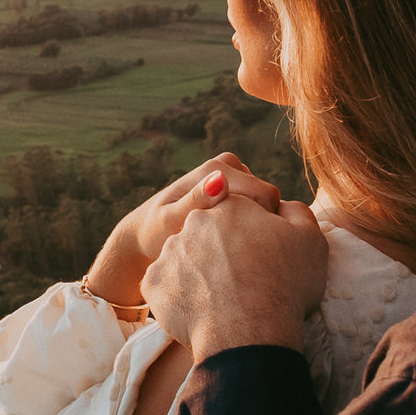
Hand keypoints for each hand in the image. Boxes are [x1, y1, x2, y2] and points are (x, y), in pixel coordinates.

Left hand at [84, 153, 280, 309]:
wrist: (147, 233)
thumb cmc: (156, 233)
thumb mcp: (171, 223)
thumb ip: (195, 203)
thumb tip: (220, 182)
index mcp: (215, 169)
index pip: (264, 196)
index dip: (262, 225)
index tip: (241, 248)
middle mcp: (225, 165)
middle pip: (268, 198)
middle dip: (259, 222)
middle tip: (234, 250)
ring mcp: (231, 174)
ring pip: (265, 203)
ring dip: (254, 222)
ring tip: (228, 245)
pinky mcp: (234, 186)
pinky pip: (257, 206)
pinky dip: (250, 222)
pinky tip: (230, 239)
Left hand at [142, 195, 327, 364]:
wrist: (249, 337)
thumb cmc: (285, 286)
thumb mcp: (309, 240)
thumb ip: (296, 212)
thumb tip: (280, 204)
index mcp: (230, 203)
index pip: (244, 212)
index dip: (258, 234)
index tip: (267, 258)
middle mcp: (194, 220)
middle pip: (213, 233)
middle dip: (226, 249)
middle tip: (245, 278)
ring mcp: (169, 251)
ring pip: (189, 259)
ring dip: (202, 272)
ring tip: (224, 298)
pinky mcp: (153, 282)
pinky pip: (168, 285)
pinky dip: (182, 295)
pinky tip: (203, 309)